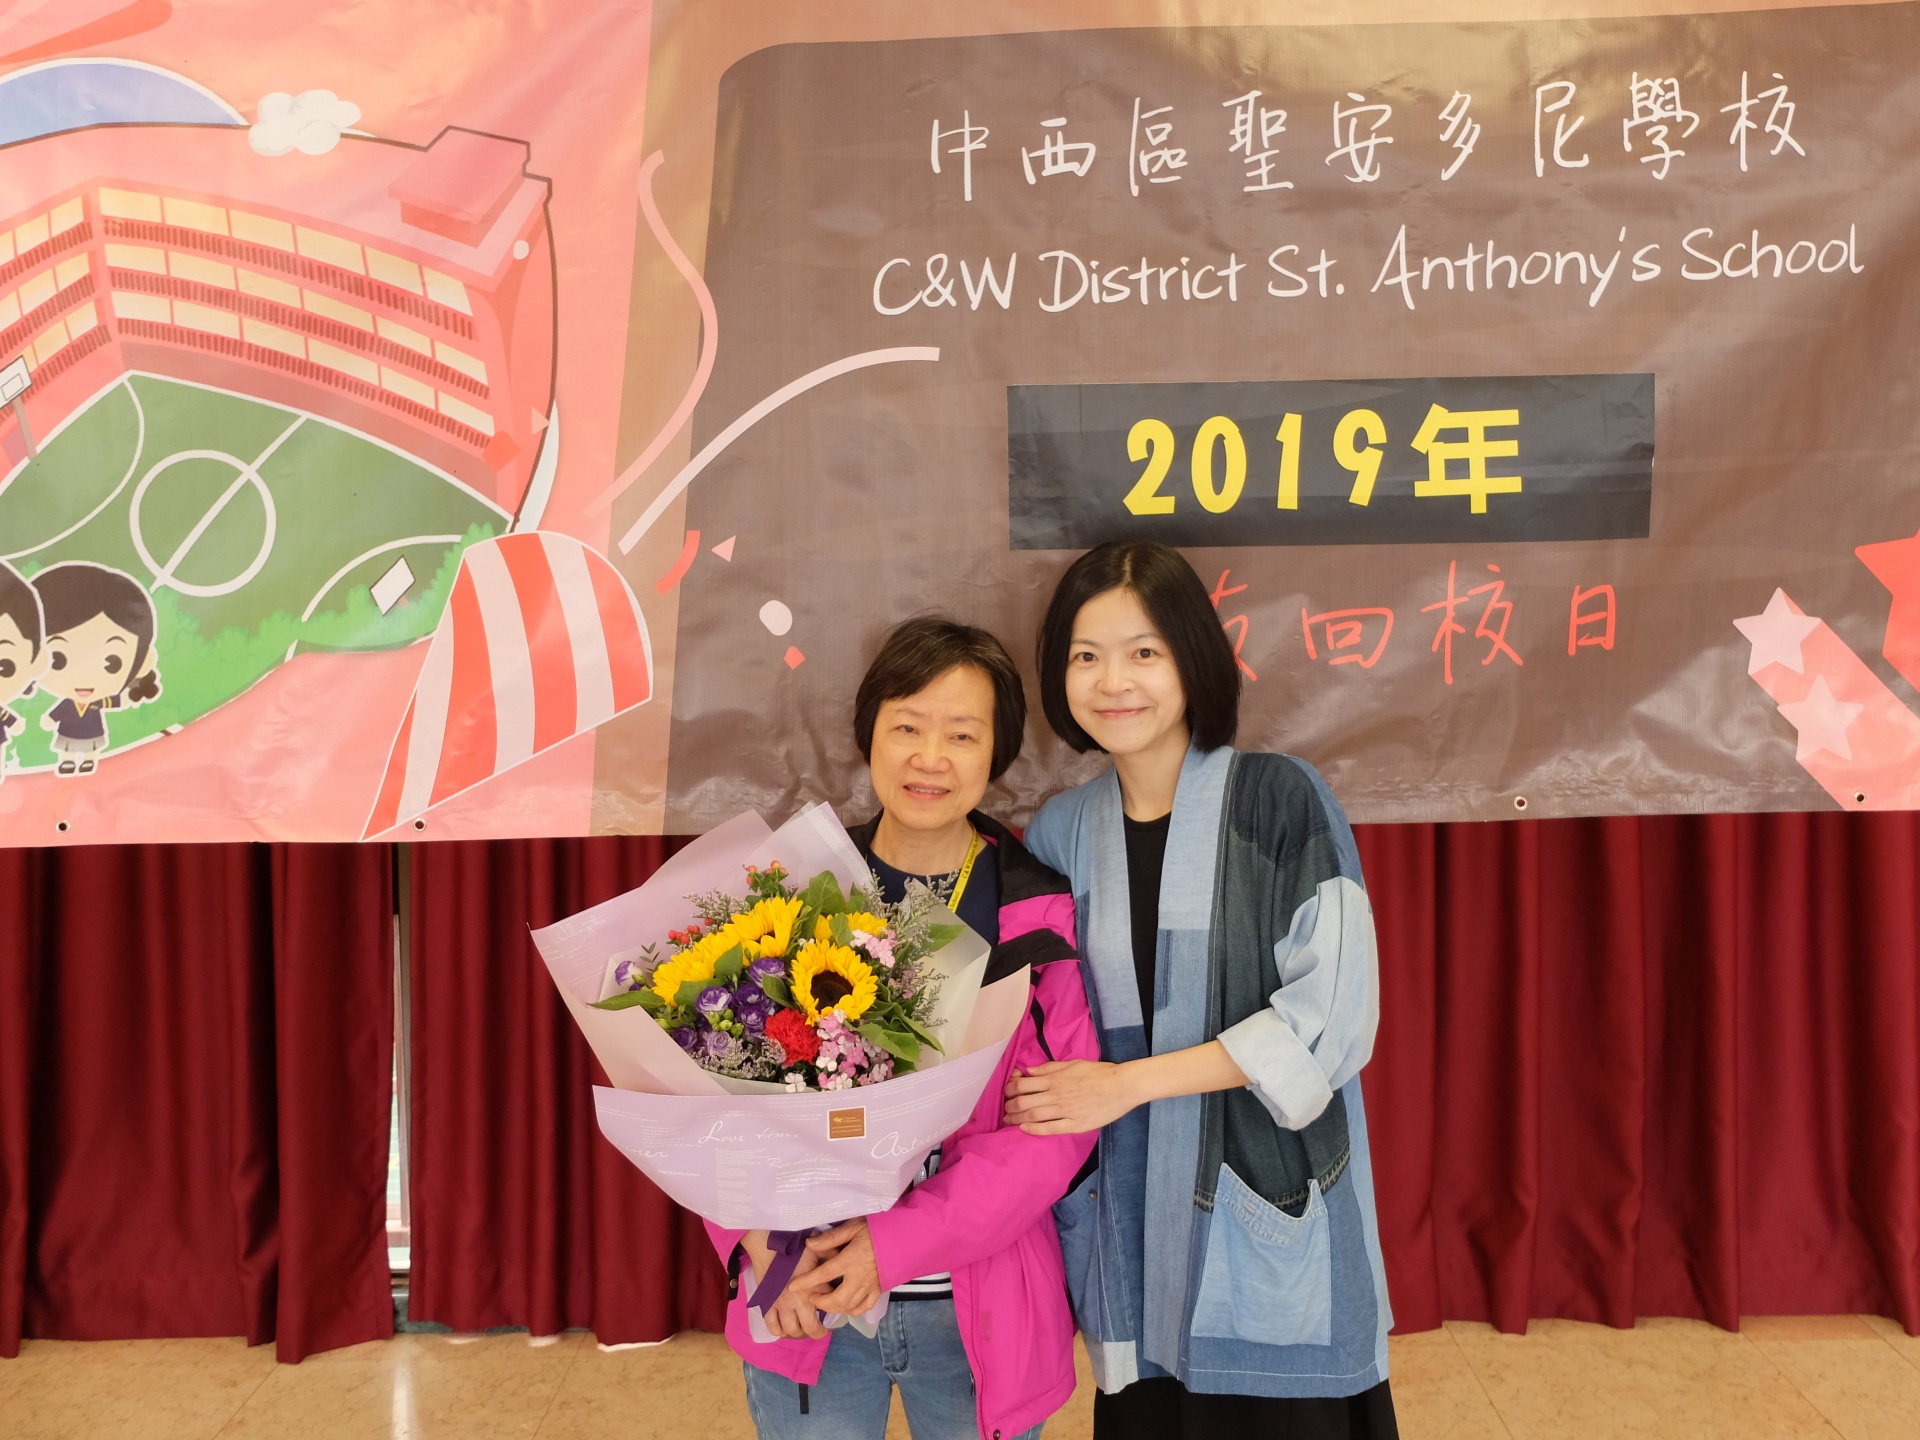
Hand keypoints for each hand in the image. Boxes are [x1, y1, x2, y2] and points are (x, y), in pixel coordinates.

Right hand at [741, 1229, 829, 1338]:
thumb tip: (841, 1263)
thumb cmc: (794, 1246)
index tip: (835, 1311)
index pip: (827, 1307)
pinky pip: (772, 1325)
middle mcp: (797, 1301)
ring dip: (799, 1333)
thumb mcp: (817, 1250)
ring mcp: (780, 1305)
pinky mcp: (766, 1304)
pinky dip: (779, 1331)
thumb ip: (831, 1257)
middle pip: (809, 1328)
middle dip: (817, 1332)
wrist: (767, 1244)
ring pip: (791, 1330)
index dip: (833, 1310)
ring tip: (803, 1329)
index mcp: (811, 1288)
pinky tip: (784, 1329)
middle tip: (820, 1330)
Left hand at [801, 1217, 882, 1315]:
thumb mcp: (853, 1226)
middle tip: (812, 1296)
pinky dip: (852, 1310)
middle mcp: (859, 1277)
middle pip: (836, 1299)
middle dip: (821, 1302)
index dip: (806, 1281)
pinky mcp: (879, 1290)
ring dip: (834, 1307)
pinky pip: (864, 1307)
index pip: (824, 1274)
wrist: (905, 1237)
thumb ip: (831, 1237)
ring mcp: (870, 1286)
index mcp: (851, 1259)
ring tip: (825, 1301)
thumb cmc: (877, 1229)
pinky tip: (845, 1305)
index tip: (793, 1287)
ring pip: (849, 1306)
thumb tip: (810, 1244)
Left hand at [1002, 1059, 1141, 1133]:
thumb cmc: (1098, 1072)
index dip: (1010, 1089)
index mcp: (1054, 1079)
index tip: (1006, 1092)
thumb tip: (1029, 1071)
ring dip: (1017, 1118)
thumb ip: (1049, 1068)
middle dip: (1010, 1106)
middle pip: (1024, 1102)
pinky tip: (1024, 1129)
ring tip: (1008, 1120)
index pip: (1023, 1085)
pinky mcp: (1075, 1124)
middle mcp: (1056, 1095)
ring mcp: (1065, 1111)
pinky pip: (1050, 1129)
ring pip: (1033, 1116)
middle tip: (1004, 1108)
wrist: (1121, 1086)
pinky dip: (1034, 1129)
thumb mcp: (1071, 1064)